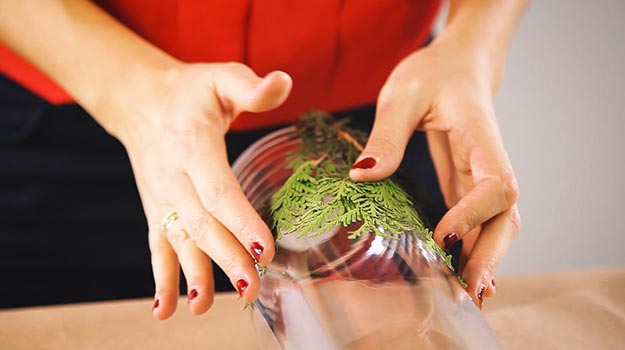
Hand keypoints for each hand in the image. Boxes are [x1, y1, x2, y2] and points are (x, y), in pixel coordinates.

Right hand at [108, 62, 291, 318]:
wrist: (140, 101)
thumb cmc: (190, 91)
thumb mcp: (221, 77)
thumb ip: (251, 86)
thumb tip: (285, 83)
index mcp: (192, 145)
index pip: (218, 189)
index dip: (240, 220)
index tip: (264, 248)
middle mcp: (172, 177)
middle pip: (201, 224)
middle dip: (226, 258)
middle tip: (252, 287)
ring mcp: (161, 198)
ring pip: (180, 241)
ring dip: (194, 275)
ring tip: (206, 307)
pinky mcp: (157, 210)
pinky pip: (157, 247)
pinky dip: (161, 279)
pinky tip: (165, 311)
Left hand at [349, 41, 519, 306]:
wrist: (457, 66)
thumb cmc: (432, 74)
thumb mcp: (402, 95)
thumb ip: (387, 134)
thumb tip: (363, 174)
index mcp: (481, 137)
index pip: (496, 184)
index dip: (473, 214)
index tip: (441, 235)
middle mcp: (490, 161)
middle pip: (507, 215)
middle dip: (490, 254)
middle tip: (467, 291)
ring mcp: (482, 175)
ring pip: (498, 224)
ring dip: (485, 259)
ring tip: (465, 295)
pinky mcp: (468, 184)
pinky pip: (478, 222)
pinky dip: (472, 249)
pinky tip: (457, 274)